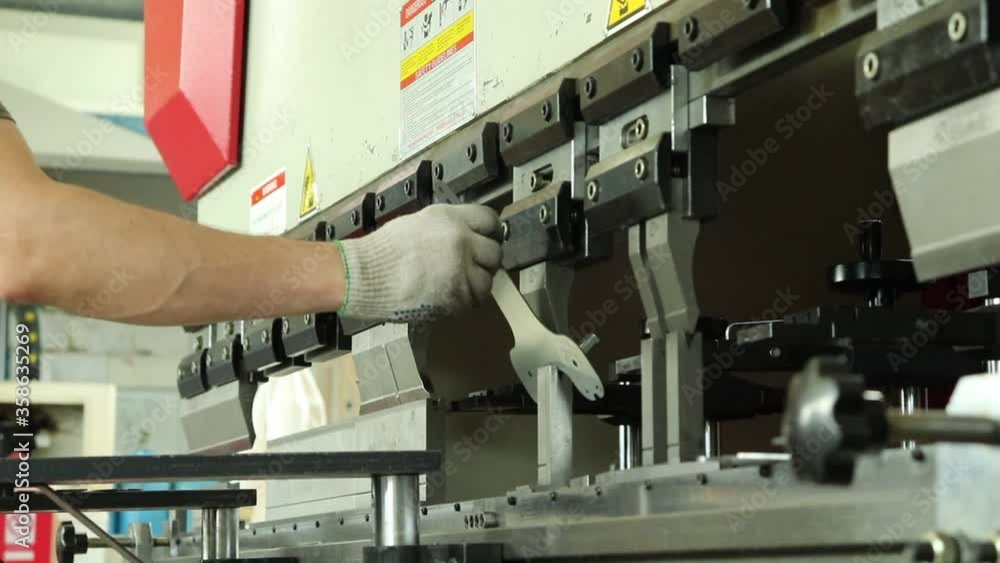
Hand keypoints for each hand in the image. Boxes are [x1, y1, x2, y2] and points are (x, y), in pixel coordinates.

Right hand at [336, 204, 502, 321]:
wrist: (365, 277)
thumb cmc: (383, 251)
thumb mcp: (418, 223)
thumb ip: (448, 227)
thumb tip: (469, 235)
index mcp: (450, 218)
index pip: (489, 220)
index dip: (490, 231)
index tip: (488, 238)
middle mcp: (461, 241)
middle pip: (494, 252)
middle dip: (484, 260)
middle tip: (471, 266)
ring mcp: (462, 270)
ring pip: (487, 279)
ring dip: (477, 283)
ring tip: (457, 284)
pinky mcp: (457, 297)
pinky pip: (474, 300)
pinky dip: (465, 300)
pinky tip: (448, 296)